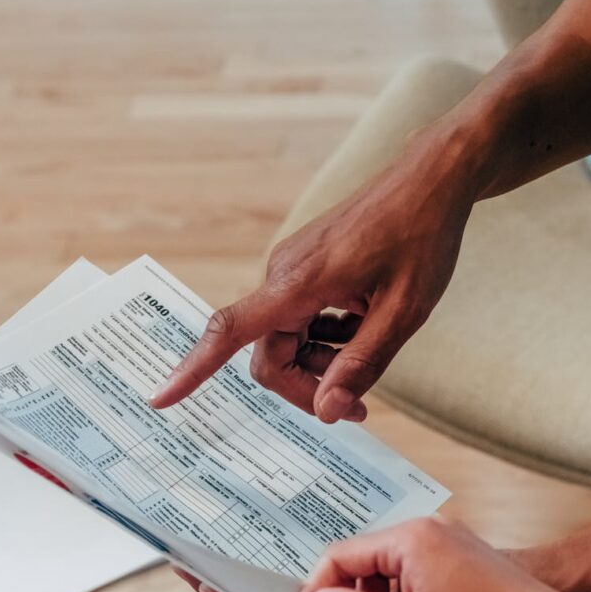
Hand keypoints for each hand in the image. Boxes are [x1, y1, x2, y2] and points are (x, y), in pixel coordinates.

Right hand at [152, 123, 476, 422]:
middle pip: (271, 355)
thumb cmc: (421, 237)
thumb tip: (326, 412)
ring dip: (324, 360)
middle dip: (309, 385)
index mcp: (298, 282)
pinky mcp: (305, 268)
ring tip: (373, 344)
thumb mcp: (404, 312)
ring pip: (289, 340)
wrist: (430, 179)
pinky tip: (366, 321)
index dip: (194, 369)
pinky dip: (329, 336)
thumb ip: (361, 363)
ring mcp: (292, 269)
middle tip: (358, 407)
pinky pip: (302, 318)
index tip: (160, 398)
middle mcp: (283, 274)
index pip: (229, 331)